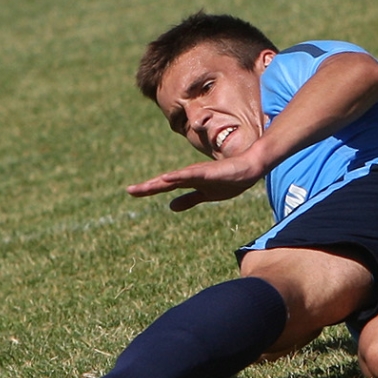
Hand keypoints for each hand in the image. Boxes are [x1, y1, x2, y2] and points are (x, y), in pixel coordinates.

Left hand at [127, 151, 266, 210]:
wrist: (248, 170)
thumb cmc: (227, 180)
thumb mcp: (204, 194)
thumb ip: (188, 199)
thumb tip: (171, 207)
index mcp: (187, 181)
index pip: (164, 185)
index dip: (148, 188)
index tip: (131, 191)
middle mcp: (189, 175)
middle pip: (165, 181)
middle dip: (148, 186)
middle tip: (130, 191)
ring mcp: (199, 173)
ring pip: (176, 177)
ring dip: (161, 181)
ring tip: (146, 186)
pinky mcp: (209, 173)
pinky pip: (193, 175)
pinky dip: (181, 176)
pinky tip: (170, 178)